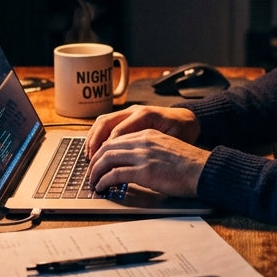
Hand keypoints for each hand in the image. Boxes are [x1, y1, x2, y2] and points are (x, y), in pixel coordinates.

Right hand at [85, 103, 200, 156]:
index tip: (103, 165)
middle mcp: (134, 111)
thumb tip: (139, 161)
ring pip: (103, 121)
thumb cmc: (183, 131)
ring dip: (93, 138)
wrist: (187, 120)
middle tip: (91, 161)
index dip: (108, 149)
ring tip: (89, 156)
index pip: (119, 132)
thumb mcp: (174, 140)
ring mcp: (129, 112)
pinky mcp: (126, 117)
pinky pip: (106, 123)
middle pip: (106, 123)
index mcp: (145, 115)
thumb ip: (156, 147)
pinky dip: (97, 135)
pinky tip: (95, 148)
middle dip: (96, 143)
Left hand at [87, 126, 209, 198]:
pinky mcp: (144, 172)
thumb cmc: (189, 164)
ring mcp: (143, 156)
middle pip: (108, 147)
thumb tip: (133, 164)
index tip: (98, 162)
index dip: (103, 151)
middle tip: (91, 173)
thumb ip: (149, 152)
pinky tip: (103, 187)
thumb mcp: (166, 149)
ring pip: (107, 160)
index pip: (117, 139)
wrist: (203, 170)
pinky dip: (104, 181)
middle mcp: (143, 141)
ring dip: (96, 172)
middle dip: (95, 161)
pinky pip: (115, 174)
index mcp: (148, 134)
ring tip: (93, 182)